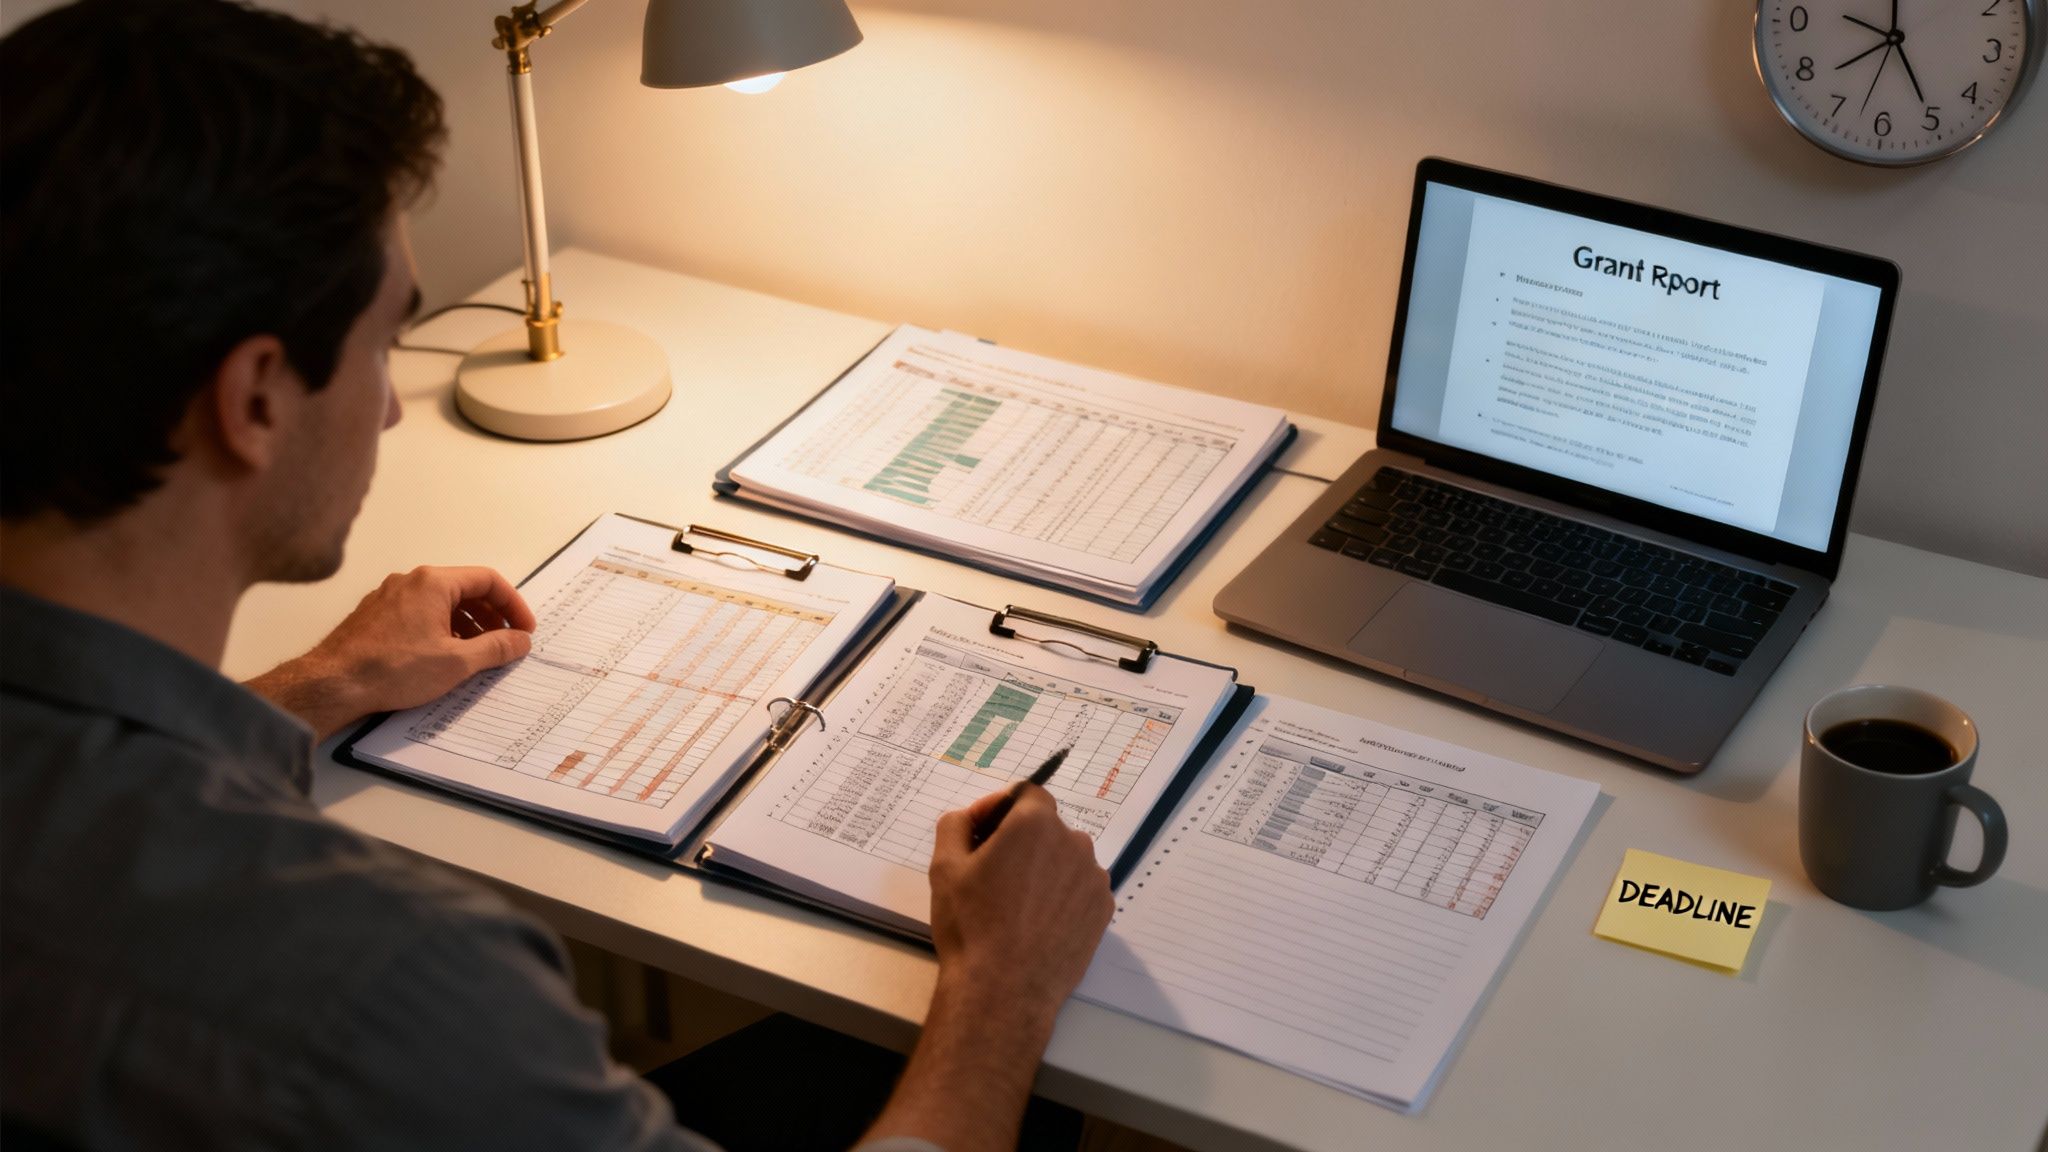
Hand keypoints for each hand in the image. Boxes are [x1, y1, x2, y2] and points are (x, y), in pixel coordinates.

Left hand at [246, 565, 535, 739]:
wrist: (333, 683)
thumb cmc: (393, 669)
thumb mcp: (456, 662)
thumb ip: (496, 648)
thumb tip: (520, 641)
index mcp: (433, 582)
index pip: (487, 580)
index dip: (513, 605)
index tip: (524, 629)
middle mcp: (410, 581)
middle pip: (464, 589)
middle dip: (491, 616)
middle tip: (505, 643)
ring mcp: (389, 596)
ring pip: (440, 603)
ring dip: (466, 624)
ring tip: (477, 654)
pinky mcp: (375, 616)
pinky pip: (419, 613)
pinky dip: (440, 629)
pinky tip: (442, 656)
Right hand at [861, 786, 1114, 1151]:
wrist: (1004, 990)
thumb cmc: (971, 926)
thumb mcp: (945, 868)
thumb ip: (955, 825)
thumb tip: (968, 816)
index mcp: (1036, 823)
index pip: (1026, 794)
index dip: (1002, 808)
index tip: (983, 832)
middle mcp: (1074, 843)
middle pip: (1047, 827)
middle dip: (1021, 840)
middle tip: (992, 872)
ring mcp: (1094, 878)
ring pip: (1065, 859)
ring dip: (1043, 868)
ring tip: (1015, 904)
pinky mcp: (1104, 910)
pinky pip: (1080, 889)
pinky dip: (1061, 896)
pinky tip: (1037, 923)